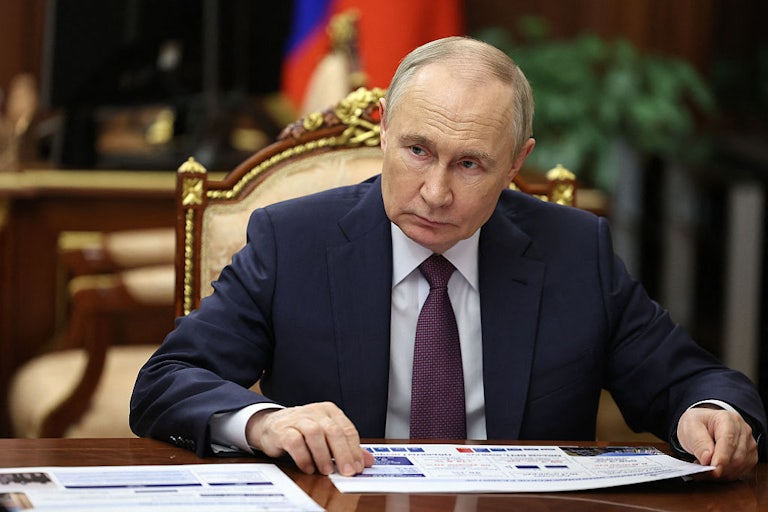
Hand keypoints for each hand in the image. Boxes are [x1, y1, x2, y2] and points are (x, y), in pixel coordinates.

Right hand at [245, 402, 374, 475]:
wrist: (271, 425)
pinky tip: (308, 467)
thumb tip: (368, 461)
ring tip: (327, 470)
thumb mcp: (327, 437)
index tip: (358, 466)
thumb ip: (347, 448)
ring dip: (323, 454)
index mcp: (329, 411)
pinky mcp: (282, 429)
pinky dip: (303, 456)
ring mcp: (298, 419)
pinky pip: (294, 441)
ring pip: (314, 433)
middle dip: (343, 453)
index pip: (347, 429)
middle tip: (347, 471)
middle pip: (333, 430)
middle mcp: (315, 412)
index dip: (355, 449)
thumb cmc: (303, 431)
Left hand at [676, 405, 757, 479]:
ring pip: (740, 466)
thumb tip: (707, 458)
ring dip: (722, 473)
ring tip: (705, 470)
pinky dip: (727, 475)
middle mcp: (743, 430)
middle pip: (737, 456)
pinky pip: (742, 471)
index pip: (729, 441)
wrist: (702, 425)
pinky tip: (715, 471)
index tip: (713, 469)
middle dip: (720, 468)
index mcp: (728, 419)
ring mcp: (749, 444)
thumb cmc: (697, 424)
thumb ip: (698, 442)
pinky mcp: (750, 456)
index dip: (722, 457)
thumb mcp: (690, 427)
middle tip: (702, 472)